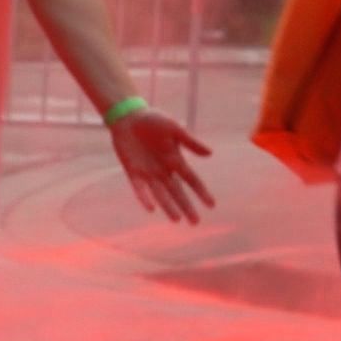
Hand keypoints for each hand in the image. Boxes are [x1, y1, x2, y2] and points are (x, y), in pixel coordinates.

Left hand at [109, 106, 215, 223]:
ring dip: (168, 207)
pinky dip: (145, 198)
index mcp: (176, 160)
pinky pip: (139, 188)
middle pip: (177, 192)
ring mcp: (148, 173)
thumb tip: (210, 154)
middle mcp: (164, 170)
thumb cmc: (154, 120)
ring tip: (177, 220)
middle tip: (195, 222)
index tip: (212, 205)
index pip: (192, 180)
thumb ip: (190, 143)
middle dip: (186, 206)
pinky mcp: (133, 172)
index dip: (201, 192)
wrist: (129, 118)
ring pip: (161, 194)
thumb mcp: (175, 129)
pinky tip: (151, 208)